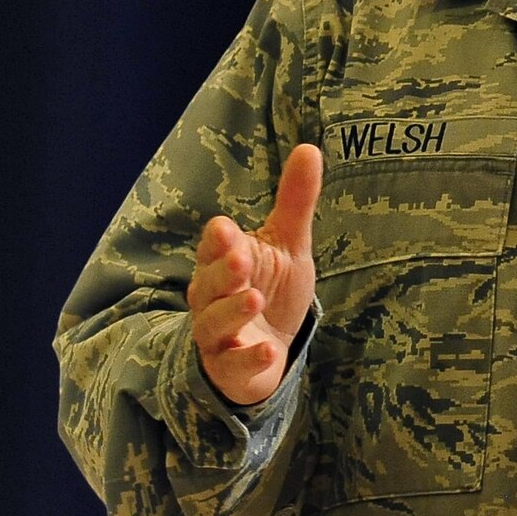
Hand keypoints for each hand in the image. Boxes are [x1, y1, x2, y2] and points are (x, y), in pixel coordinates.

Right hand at [186, 143, 322, 405]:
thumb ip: (295, 201)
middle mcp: (212, 297)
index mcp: (223, 262)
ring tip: (254, 298)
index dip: (219, 241)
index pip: (213, 247)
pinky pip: (234, 365)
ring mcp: (218, 335)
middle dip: (222, 272)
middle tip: (241, 260)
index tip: (229, 229)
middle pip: (207, 284)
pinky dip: (250, 358)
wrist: (268, 350)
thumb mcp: (288, 245)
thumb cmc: (272, 289)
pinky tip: (270, 350)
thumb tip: (310, 147)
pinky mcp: (230, 368)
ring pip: (213, 323)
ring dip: (231, 311)